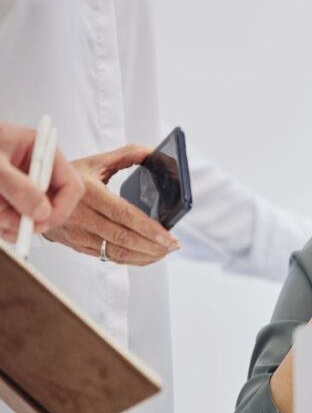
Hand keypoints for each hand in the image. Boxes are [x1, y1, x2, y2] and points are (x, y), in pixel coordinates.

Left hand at [0, 121, 83, 240]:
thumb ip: (17, 186)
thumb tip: (43, 213)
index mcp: (39, 150)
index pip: (70, 185)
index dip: (61, 208)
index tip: (40, 223)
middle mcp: (34, 168)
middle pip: (52, 205)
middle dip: (30, 219)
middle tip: (9, 225)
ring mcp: (21, 183)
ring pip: (30, 216)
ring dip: (10, 221)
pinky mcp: (7, 195)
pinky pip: (12, 218)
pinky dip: (2, 222)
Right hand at [44, 145, 178, 264]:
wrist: (37, 193)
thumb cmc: (71, 176)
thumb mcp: (96, 161)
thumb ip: (127, 155)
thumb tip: (154, 152)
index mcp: (87, 192)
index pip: (123, 214)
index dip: (147, 228)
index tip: (168, 236)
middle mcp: (80, 215)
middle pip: (122, 237)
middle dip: (152, 246)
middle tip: (172, 246)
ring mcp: (77, 233)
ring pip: (115, 252)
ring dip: (144, 256)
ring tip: (164, 252)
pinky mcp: (76, 245)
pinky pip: (107, 257)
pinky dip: (130, 260)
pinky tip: (146, 256)